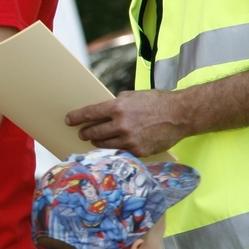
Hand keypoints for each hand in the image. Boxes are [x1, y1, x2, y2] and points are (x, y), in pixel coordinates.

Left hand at [66, 89, 192, 156]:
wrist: (179, 115)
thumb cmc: (156, 102)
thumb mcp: (133, 96)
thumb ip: (116, 103)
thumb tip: (102, 111)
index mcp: (118, 107)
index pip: (89, 114)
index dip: (76, 118)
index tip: (68, 120)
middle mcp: (121, 124)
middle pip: (93, 132)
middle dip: (85, 133)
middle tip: (82, 133)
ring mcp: (129, 139)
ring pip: (104, 144)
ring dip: (97, 142)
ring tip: (94, 139)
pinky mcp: (137, 151)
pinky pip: (119, 152)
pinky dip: (113, 149)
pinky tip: (110, 147)